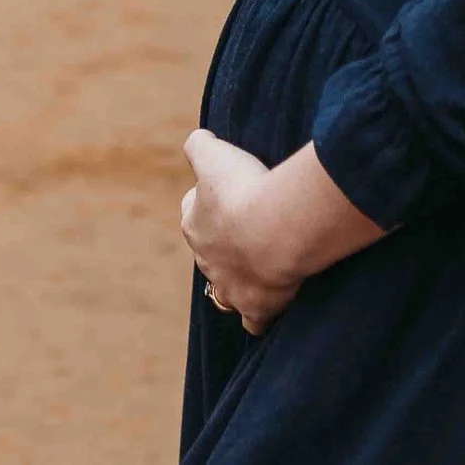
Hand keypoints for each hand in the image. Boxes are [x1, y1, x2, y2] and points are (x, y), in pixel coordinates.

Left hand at [181, 129, 301, 334]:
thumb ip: (199, 144)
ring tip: (256, 271)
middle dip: (226, 244)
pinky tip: (270, 310)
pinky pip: (253, 322)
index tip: (231, 195)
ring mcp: (230, 288)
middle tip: (252, 230)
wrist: (271, 230)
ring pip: (224, 292)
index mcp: (194, 224)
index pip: (192, 212)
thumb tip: (197, 141)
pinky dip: (259, 318)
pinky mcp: (255, 308)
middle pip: (211, 253)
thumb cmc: (243, 189)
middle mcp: (207, 261)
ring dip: (235, 283)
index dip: (209, 204)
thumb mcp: (214, 153)